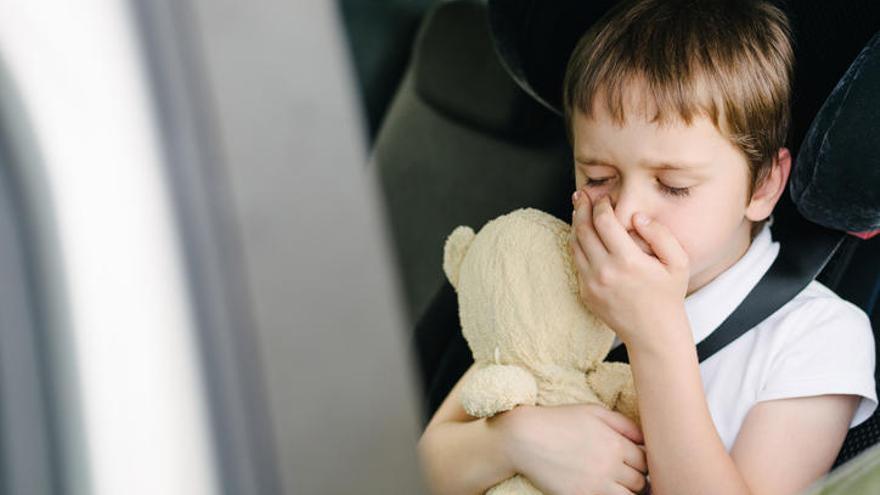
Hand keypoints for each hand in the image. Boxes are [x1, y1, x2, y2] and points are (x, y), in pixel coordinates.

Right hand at [493, 403, 647, 494]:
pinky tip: (602, 490)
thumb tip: (644, 438)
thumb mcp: (593, 411)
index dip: (642, 463)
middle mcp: (611, 464)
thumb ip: (623, 423)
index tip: (633, 463)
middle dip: (636, 480)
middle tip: (624, 476)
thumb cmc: (558, 421)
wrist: (525, 437)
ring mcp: (597, 483)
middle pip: (641, 482)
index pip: (646, 461)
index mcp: (616, 442)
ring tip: (614, 485)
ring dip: (626, 493)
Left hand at [569, 188, 688, 349]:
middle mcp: (604, 271)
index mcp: (627, 261)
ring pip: (574, 245)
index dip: (601, 204)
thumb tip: (637, 217)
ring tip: (579, 210)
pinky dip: (578, 245)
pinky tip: (584, 235)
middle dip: (581, 208)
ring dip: (575, 225)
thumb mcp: (678, 262)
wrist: (653, 333)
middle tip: (582, 195)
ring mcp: (591, 283)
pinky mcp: (585, 293)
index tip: (604, 197)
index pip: (604, 221)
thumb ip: (661, 234)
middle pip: (582, 229)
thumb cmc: (668, 294)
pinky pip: (576, 262)